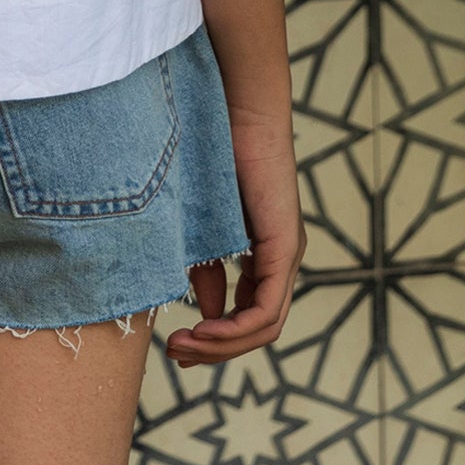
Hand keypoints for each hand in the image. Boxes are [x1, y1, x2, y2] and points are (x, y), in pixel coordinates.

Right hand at [168, 120, 304, 368]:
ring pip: (266, 327)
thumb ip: (206, 267)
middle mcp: (282, 261)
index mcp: (265, 255)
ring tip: (185, 346)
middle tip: (177, 354)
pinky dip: (237, 327)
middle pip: (258, 330)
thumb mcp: (204, 225)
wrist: (237, 110)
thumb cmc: (215, 153)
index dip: (215, 338)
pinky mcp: (285, 247)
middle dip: (216, 351)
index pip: (249, 316)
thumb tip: (208, 313)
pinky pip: (268, 308)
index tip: (177, 342)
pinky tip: (206, 328)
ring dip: (223, 345)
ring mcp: (287, 255)